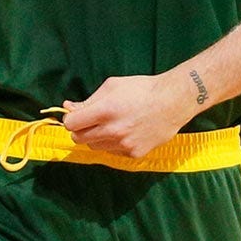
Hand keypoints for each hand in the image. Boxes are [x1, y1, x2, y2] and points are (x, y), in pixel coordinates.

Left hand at [62, 72, 193, 159]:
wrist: (173, 102)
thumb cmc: (141, 89)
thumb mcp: (111, 86)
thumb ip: (88, 100)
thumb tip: (68, 107)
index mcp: (105, 111)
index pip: (71, 124)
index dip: (71, 119)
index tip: (76, 116)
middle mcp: (113, 130)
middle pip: (79, 139)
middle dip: (80, 130)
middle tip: (90, 121)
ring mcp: (124, 144)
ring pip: (95, 146)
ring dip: (96, 137)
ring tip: (111, 125)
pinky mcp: (134, 153)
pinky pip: (112, 152)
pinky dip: (113, 144)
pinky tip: (125, 132)